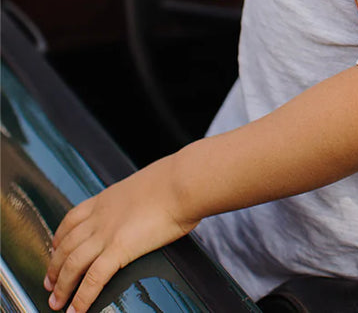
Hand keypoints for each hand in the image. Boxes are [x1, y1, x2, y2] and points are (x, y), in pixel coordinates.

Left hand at [44, 156, 197, 312]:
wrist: (184, 182)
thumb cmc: (177, 181)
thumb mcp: (147, 184)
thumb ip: (139, 198)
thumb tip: (152, 204)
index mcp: (107, 198)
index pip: (71, 220)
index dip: (59, 239)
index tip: (55, 251)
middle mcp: (101, 216)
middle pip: (65, 245)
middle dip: (54, 268)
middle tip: (50, 284)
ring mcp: (107, 233)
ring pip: (72, 264)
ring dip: (62, 287)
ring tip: (57, 303)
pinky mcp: (119, 249)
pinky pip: (93, 279)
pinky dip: (82, 297)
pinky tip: (78, 310)